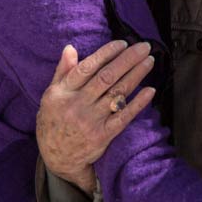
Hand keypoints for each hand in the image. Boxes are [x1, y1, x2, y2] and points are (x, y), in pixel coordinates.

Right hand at [36, 40, 155, 190]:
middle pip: (106, 78)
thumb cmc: (54, 121)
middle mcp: (76, 105)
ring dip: (136, 75)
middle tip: (144, 47)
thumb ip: (62, 72)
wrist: (58, 158)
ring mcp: (91, 121)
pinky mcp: (103, 136)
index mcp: (62, 93)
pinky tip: (150, 90)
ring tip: (149, 61)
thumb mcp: (50, 96)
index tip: (122, 43)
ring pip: (117, 93)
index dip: (106, 53)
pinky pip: (123, 117)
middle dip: (128, 60)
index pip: (87, 68)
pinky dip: (138, 103)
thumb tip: (70, 48)